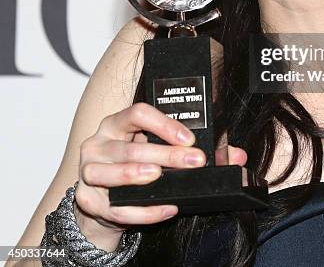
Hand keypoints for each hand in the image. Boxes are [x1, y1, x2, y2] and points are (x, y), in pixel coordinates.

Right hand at [75, 102, 246, 243]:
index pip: (137, 113)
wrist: (102, 201)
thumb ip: (194, 150)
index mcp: (117, 123)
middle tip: (193, 161)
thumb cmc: (134, 168)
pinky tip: (165, 209)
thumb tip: (236, 156)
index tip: (188, 139)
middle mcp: (98, 143)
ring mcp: (88, 171)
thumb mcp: (158, 152)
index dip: (163, 124)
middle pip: (130, 147)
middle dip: (165, 155)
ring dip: (136, 176)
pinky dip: (141, 211)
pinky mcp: (85, 200)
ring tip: (160, 178)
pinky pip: (114, 208)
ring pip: (112, 173)